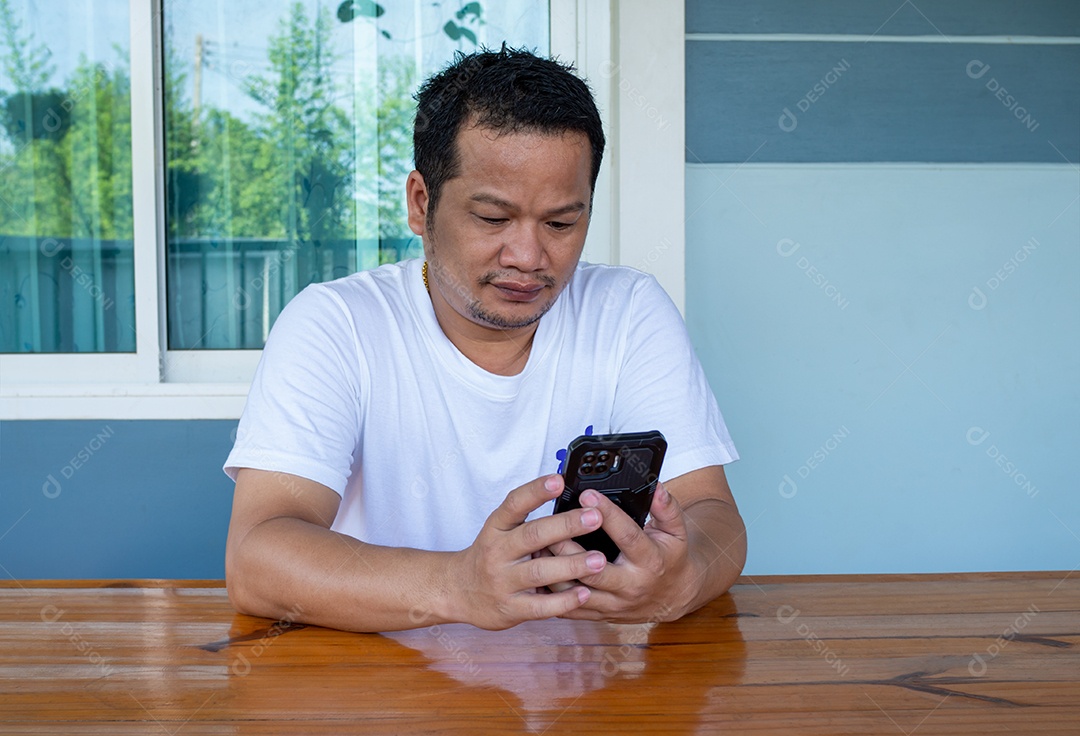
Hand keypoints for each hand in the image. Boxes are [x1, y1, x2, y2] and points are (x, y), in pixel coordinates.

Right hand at [445, 474, 609, 629]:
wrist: (458, 590)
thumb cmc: (490, 556)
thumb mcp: (500, 530)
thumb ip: (527, 518)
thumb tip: (568, 498)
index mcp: (497, 527)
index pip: (515, 503)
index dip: (536, 491)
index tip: (559, 480)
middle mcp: (498, 552)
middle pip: (533, 535)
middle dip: (566, 525)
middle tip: (595, 517)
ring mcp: (503, 581)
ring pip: (540, 572)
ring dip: (572, 565)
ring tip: (599, 560)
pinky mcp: (511, 608)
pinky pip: (540, 606)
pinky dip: (564, 601)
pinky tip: (584, 593)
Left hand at [552, 481, 698, 622]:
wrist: (673, 598)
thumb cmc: (670, 559)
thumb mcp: (676, 531)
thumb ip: (666, 508)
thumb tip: (655, 486)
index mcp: (650, 560)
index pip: (627, 535)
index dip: (607, 514)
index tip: (587, 494)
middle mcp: (631, 585)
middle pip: (593, 569)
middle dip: (568, 548)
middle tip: (549, 526)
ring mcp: (614, 604)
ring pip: (576, 592)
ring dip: (553, 571)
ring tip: (537, 547)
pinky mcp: (600, 615)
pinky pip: (570, 608)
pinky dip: (551, 593)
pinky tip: (538, 573)